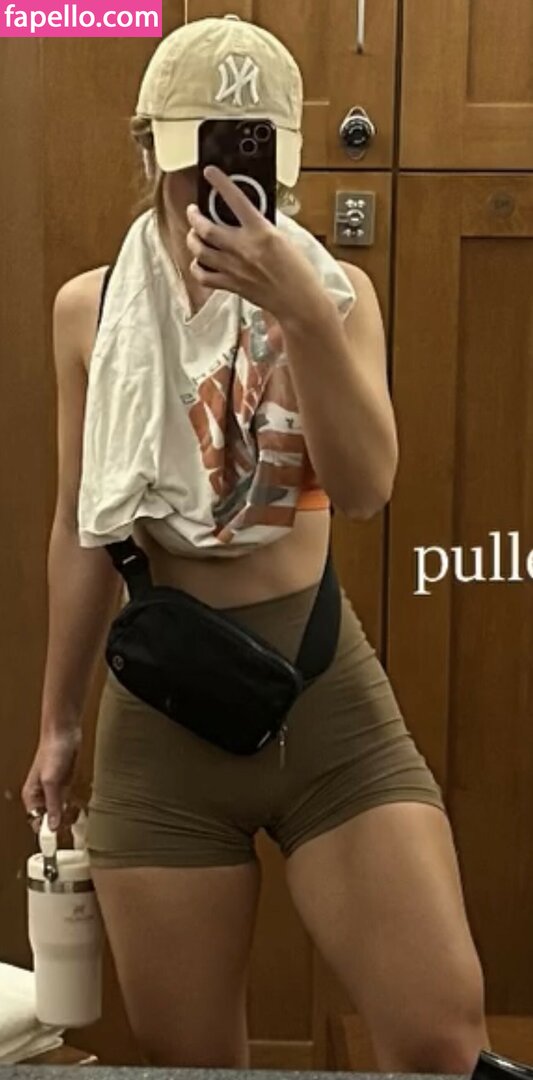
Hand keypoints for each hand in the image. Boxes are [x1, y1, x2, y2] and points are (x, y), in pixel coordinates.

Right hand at [21, 727, 81, 833]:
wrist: (65, 733)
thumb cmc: (52, 751)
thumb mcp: (51, 781)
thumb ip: (53, 804)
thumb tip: (53, 825)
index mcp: (31, 795)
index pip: (36, 821)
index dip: (45, 832)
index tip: (56, 842)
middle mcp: (41, 795)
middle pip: (47, 819)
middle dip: (58, 825)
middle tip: (70, 829)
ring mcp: (54, 790)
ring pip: (59, 812)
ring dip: (66, 817)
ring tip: (75, 820)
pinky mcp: (65, 785)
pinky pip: (67, 803)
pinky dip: (72, 808)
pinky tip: (78, 811)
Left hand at [186, 166, 332, 323]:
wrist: (299, 301)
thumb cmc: (298, 273)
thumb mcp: (284, 239)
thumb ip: (262, 228)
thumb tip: (246, 217)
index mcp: (260, 233)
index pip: (235, 200)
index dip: (220, 182)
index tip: (210, 173)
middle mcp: (243, 249)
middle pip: (205, 228)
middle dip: (194, 216)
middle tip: (193, 211)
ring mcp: (234, 269)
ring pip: (199, 250)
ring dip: (192, 239)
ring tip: (194, 234)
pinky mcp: (231, 285)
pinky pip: (203, 276)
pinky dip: (197, 267)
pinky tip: (199, 262)